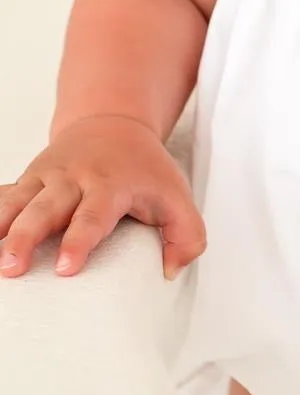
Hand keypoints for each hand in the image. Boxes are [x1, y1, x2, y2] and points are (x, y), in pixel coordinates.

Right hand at [0, 115, 205, 280]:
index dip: (79, 242)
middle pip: (45, 210)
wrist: (112, 123)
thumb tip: (170, 271)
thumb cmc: (143, 169)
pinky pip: (4, 195)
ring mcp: (46, 178)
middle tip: (12, 267)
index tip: (64, 268)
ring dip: (0, 226)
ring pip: (17, 201)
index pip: (93, 217)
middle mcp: (74, 180)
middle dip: (26, 237)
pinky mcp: (28, 179)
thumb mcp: (177, 195)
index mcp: (110, 186)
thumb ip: (186, 235)